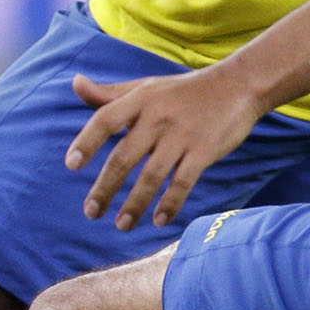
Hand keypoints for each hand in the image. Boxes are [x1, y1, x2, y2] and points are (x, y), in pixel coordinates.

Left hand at [65, 68, 265, 231]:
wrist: (237, 85)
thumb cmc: (182, 90)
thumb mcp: (145, 87)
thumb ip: (109, 93)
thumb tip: (75, 84)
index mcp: (139, 100)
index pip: (105, 121)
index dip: (86, 142)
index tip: (71, 165)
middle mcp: (157, 118)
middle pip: (123, 157)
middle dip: (105, 188)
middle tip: (91, 212)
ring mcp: (182, 136)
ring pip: (151, 176)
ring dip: (135, 204)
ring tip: (121, 225)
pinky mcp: (205, 151)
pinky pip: (183, 182)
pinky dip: (170, 203)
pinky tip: (159, 221)